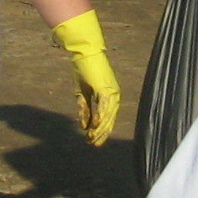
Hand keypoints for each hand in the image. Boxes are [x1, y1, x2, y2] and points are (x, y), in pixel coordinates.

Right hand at [50, 10, 119, 145]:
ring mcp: (112, 92)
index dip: (101, 131)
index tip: (94, 141)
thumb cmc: (84, 69)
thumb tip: (84, 126)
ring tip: (92, 140)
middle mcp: (114, 95)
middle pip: (110, 120)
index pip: (108, 118)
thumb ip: (85, 108)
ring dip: (100, 130)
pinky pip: (104, 107)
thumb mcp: (82, 92)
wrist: (84, 53)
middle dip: (101, 134)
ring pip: (108, 116)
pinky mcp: (106, 89)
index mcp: (110, 95)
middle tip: (93, 145)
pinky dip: (100, 118)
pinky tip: (95, 127)